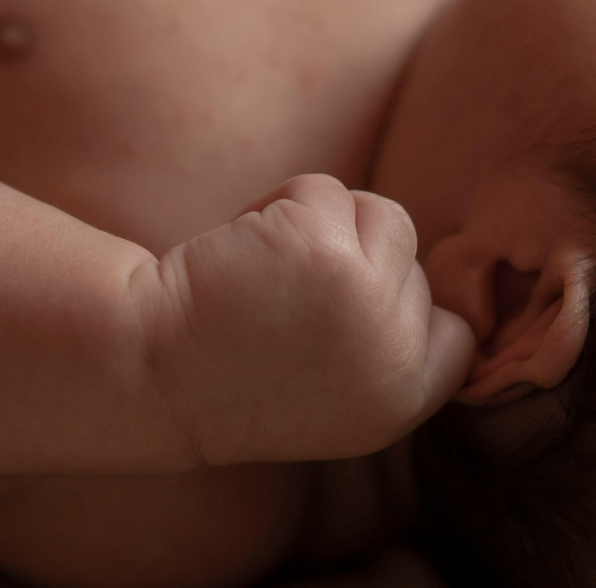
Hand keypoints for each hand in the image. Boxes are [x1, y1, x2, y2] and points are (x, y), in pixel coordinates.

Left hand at [153, 175, 474, 465]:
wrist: (139, 370)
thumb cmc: (225, 372)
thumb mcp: (331, 390)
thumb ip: (384, 348)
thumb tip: (417, 273)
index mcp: (399, 403)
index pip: (456, 335)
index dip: (410, 306)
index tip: (353, 305)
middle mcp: (396, 359)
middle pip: (412, 260)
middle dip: (353, 258)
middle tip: (282, 301)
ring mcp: (367, 302)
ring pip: (380, 215)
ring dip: (322, 223)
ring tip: (262, 271)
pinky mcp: (325, 250)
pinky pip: (323, 191)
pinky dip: (278, 204)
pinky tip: (238, 253)